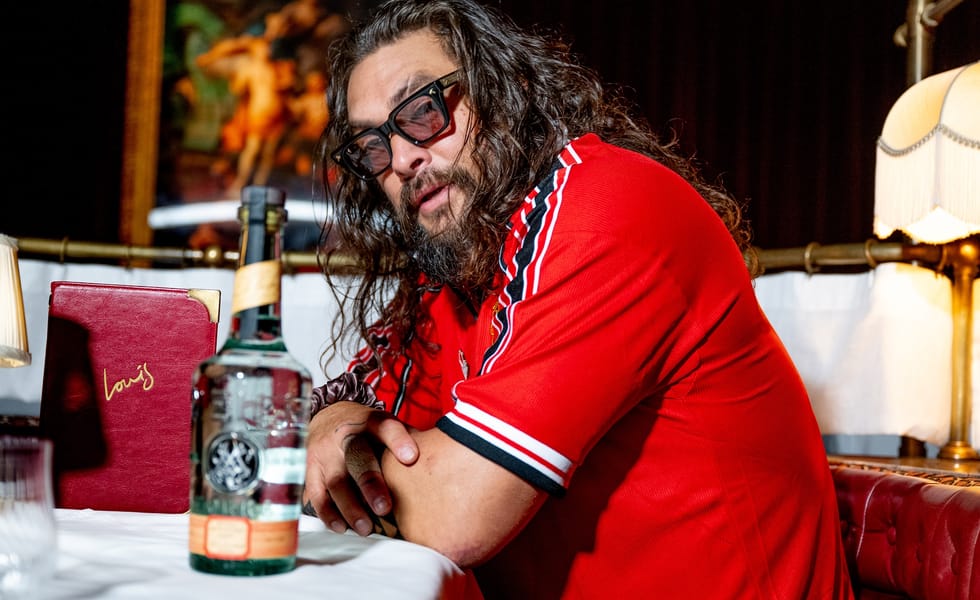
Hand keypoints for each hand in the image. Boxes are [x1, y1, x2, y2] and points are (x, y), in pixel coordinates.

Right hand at [303, 402, 418, 535]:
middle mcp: (346, 436)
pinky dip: (328, 513)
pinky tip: (341, 527)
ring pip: (336, 481)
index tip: (412, 458)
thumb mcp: (386, 424)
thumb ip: (409, 438)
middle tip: (385, 508)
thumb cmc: (367, 429)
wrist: (327, 415)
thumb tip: (443, 458)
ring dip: (351, 507)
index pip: (385, 427)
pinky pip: (316, 494)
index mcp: (370, 422)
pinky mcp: (310, 469)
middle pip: (357, 458)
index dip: (398, 441)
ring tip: (366, 529)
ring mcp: (325, 453)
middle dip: (370, 484)